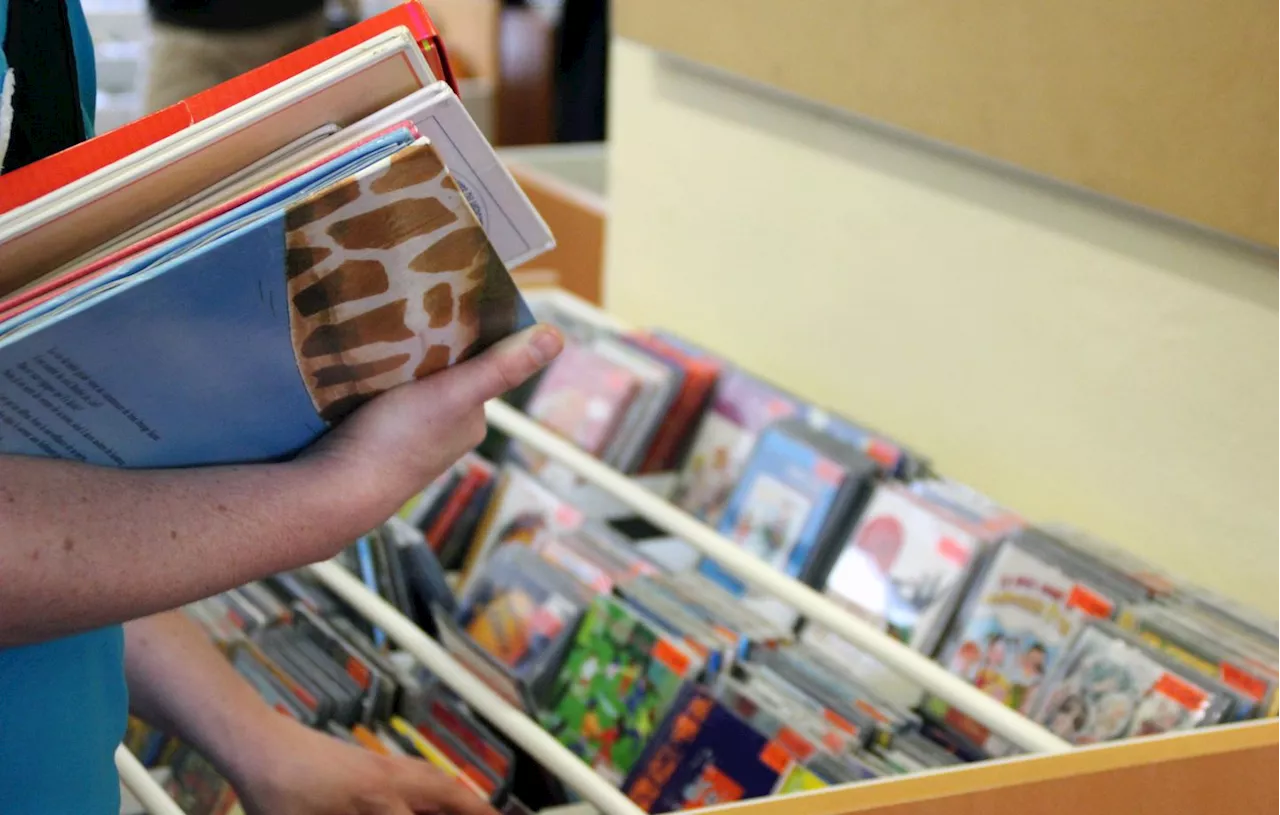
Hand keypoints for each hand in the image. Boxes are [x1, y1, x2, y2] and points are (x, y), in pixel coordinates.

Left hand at [232, 716, 498, 814]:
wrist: (257, 745)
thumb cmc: (280, 793)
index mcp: (381, 797)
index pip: (436, 813)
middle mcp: (391, 777)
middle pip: (449, 794)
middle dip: (476, 810)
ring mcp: (383, 765)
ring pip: (437, 782)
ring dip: (462, 797)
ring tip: (481, 811)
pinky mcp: (372, 761)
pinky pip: (421, 774)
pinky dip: (439, 787)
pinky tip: (436, 797)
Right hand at [300, 324, 562, 535]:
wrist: (336, 490)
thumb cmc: (398, 441)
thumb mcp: (453, 394)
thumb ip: (499, 367)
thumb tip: (557, 337)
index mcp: (471, 422)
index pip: (476, 365)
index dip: (462, 335)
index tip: (442, 302)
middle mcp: (446, 433)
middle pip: (442, 374)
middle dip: (426, 347)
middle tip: (402, 311)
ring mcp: (410, 440)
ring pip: (410, 386)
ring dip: (397, 362)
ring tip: (377, 332)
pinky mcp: (374, 441)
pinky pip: (381, 400)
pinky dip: (374, 382)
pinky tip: (358, 367)